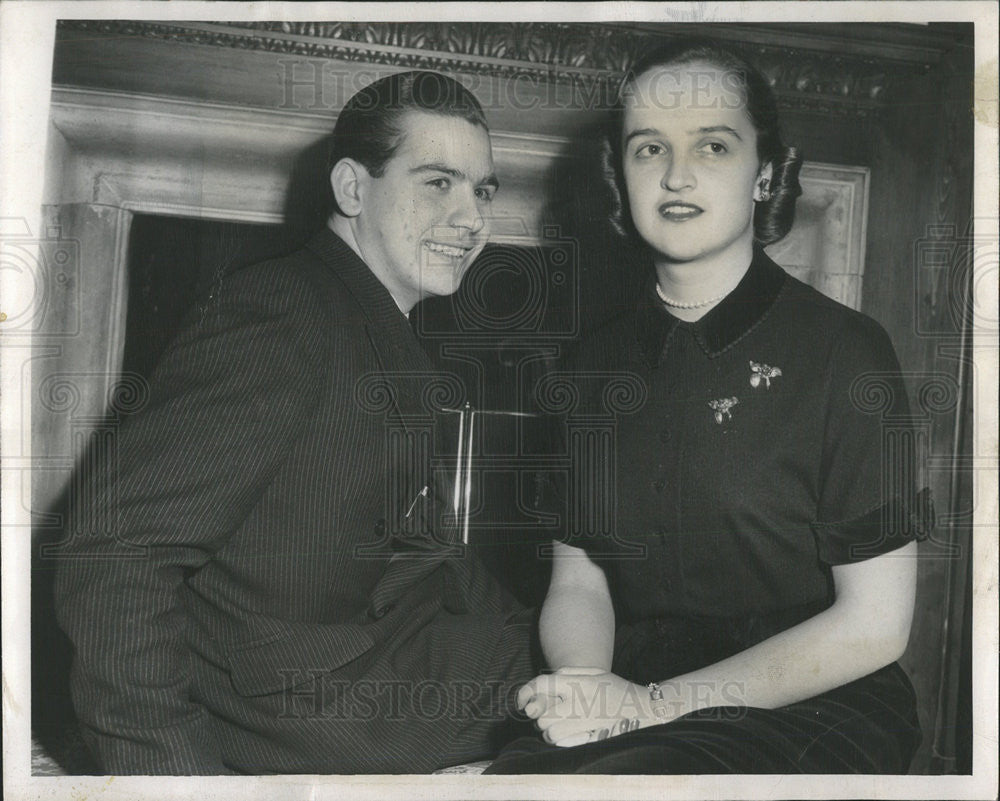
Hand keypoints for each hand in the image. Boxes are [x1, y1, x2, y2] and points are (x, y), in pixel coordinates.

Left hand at [517, 668, 652, 746]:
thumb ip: (568, 673)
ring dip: (548, 730)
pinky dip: (560, 740)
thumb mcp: (595, 672)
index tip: (522, 701)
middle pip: (541, 714)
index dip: (526, 692)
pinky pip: (563, 744)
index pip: (542, 684)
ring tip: (558, 724)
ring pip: (549, 733)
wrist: (645, 709)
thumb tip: (544, 683)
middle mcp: (581, 703)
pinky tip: (568, 734)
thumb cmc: (617, 689)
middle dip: (539, 715)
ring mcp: (586, 723)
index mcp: (580, 683)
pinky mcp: (591, 739)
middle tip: (546, 713)